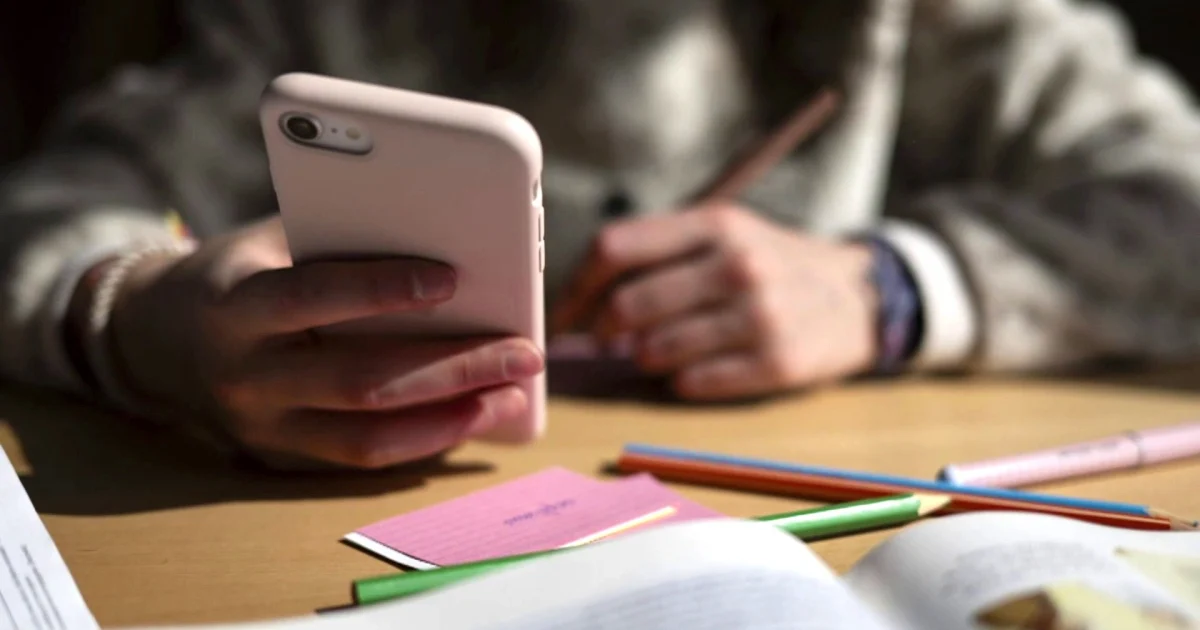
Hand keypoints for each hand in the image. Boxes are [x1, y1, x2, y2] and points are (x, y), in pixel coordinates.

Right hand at [87, 216, 543, 468]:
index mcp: (234, 304)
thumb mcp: (271, 241)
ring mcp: (262, 428)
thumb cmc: (239, 272)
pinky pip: (363, 458)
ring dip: (452, 415)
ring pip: (368, 433)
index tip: (452, 276)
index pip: (312, 296)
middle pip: (359, 379)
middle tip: (523, 350)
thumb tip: (448, 235)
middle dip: (452, 365)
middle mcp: (245, 376)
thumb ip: (340, 240)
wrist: (156, 339)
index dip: (381, 288)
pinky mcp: (281, 457)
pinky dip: (424, 440)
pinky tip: (473, 417)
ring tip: (512, 390)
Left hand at [553, 204, 877, 399]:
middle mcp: (737, 264)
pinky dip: (681, 382)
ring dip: (644, 358)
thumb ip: (659, 252)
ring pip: (655, 351)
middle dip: (606, 331)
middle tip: (611, 340)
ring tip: (660, 351)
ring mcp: (760, 315)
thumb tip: (580, 300)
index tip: (563, 315)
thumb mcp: (726, 233)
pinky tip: (696, 370)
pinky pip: (693, 383)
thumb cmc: (772, 264)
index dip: (576, 287)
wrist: (861, 298)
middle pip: (628, 304)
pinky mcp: (777, 362)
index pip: (614, 247)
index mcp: (715, 223)